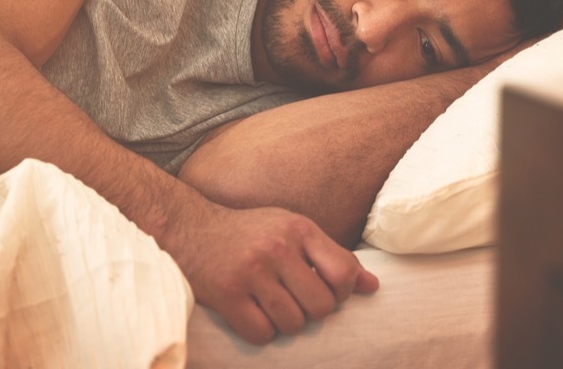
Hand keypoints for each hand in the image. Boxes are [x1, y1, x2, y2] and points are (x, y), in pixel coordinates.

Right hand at [173, 203, 378, 343]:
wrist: (189, 228)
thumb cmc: (250, 232)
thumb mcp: (292, 230)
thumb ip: (332, 255)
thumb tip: (372, 286)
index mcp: (299, 228)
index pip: (343, 273)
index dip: (342, 293)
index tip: (325, 291)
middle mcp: (276, 248)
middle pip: (321, 307)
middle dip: (312, 312)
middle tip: (295, 301)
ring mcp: (251, 272)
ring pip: (292, 324)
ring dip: (285, 323)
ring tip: (272, 305)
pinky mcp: (227, 294)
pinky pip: (261, 334)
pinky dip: (261, 332)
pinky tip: (252, 314)